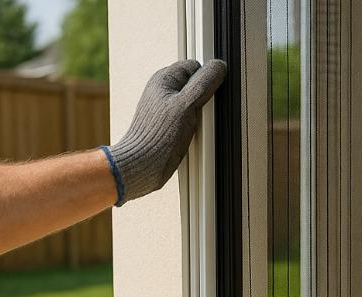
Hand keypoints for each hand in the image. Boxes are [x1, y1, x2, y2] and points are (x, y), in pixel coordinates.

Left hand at [105, 59, 226, 204]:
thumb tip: (219, 66)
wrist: (142, 166)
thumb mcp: (187, 104)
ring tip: (192, 129)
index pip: (196, 67)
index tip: (206, 97)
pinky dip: (194, 127)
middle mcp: (162, 90)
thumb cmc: (159, 136)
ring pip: (194, 105)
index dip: (206, 80)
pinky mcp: (167, 125)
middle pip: (196, 86)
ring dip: (200, 116)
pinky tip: (189, 138)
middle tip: (198, 116)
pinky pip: (189, 120)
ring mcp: (164, 108)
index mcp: (163, 78)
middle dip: (203, 100)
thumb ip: (204, 82)